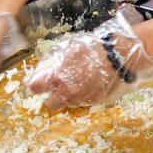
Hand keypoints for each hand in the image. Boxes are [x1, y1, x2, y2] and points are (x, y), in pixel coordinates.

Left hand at [24, 10, 152, 109]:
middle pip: (50, 104)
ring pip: (68, 103)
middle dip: (52, 96)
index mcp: (56, 76)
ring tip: (79, 82)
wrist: (117, 55)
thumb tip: (40, 72)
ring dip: (69, 96)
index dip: (36, 85)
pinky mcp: (94, 101)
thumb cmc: (92, 48)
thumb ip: (51, 62)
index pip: (35, 88)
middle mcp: (66, 91)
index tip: (38, 83)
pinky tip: (90, 84)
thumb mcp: (67, 49)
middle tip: (58, 88)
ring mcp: (81, 98)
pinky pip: (83, 102)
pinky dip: (84, 95)